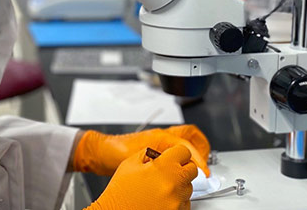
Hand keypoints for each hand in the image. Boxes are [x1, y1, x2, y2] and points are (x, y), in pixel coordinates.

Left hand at [73, 125, 210, 175]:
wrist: (101, 152)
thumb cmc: (114, 152)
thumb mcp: (136, 158)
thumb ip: (155, 162)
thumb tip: (172, 171)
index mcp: (160, 136)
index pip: (186, 144)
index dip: (197, 159)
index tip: (203, 171)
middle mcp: (162, 136)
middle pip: (190, 134)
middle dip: (202, 148)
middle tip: (205, 164)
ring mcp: (160, 141)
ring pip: (185, 139)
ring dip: (194, 149)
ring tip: (197, 165)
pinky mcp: (156, 148)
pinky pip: (177, 146)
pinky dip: (184, 154)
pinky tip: (181, 167)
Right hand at [86, 145, 197, 209]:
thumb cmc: (119, 192)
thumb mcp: (130, 163)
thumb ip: (149, 154)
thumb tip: (161, 154)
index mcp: (165, 166)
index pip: (184, 151)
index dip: (176, 153)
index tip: (173, 156)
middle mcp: (175, 183)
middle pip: (191, 169)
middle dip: (181, 168)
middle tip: (168, 171)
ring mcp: (177, 201)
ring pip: (189, 187)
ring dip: (179, 185)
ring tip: (161, 187)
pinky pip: (185, 203)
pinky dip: (177, 200)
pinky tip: (162, 199)